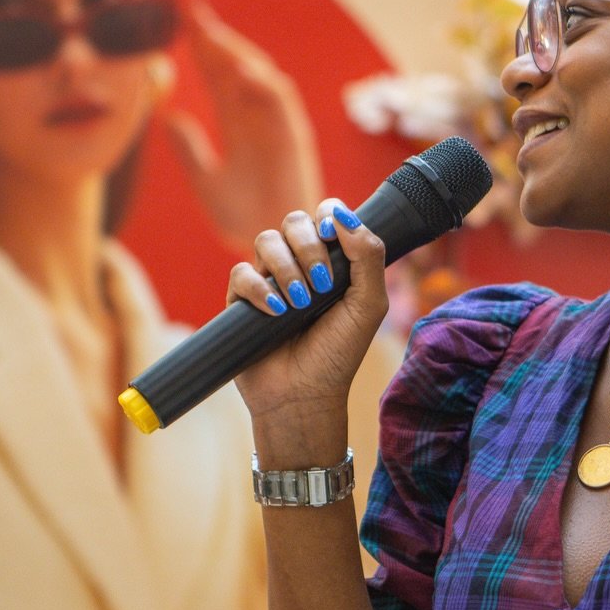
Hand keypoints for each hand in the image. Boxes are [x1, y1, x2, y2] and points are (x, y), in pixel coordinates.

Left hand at [164, 0, 324, 253]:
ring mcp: (275, 124)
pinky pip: (280, 102)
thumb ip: (190, 152)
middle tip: (186, 2)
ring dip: (235, 50)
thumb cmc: (245, 221)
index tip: (176, 15)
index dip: (198, 44)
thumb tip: (169, 117)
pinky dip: (262, 83)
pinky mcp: (293, 137)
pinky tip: (239, 69)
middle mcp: (255, 117)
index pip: (215, 73)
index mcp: (235, 124)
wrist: (275, 248)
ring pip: (256, 74)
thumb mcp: (207, 183)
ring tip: (208, 29)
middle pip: (233, 64)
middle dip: (212, 33)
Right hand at [226, 200, 387, 430]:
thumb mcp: (369, 305)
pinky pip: (241, 272)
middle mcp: (300, 264)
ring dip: (285, 267)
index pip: (326, 215)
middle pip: (294, 221)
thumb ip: (368, 256)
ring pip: (266, 240)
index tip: (334, 237)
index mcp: (333, 260)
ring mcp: (269, 279)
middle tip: (321, 283)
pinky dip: (258, 288)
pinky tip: (276, 311)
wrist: (304, 394)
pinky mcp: (241, 299)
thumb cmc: (339, 352)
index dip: (328, 216)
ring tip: (300, 302)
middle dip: (308, 246)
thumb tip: (345, 216)